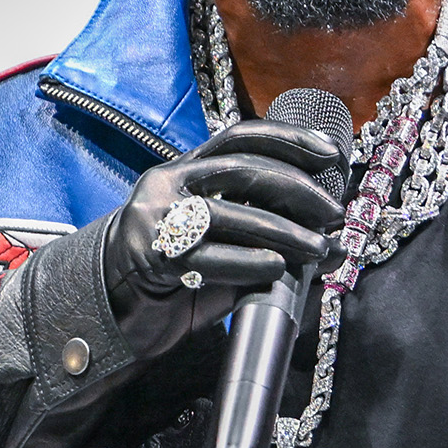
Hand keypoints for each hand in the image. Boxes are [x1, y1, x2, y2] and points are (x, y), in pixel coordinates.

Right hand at [100, 119, 348, 359]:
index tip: (331, 154)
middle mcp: (167, 185)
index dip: (290, 139)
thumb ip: (262, 229)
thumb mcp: (218, 239)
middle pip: (242, 170)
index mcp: (184, 169)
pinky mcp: (152, 258)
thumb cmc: (177, 273)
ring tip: (320, 248)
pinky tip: (278, 268)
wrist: (114, 308)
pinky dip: (248, 262)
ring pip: (231, 214)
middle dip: (298, 189)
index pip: (241, 138)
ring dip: (285, 232)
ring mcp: (156, 219)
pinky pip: (209, 257)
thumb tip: (332, 239)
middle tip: (333, 213)